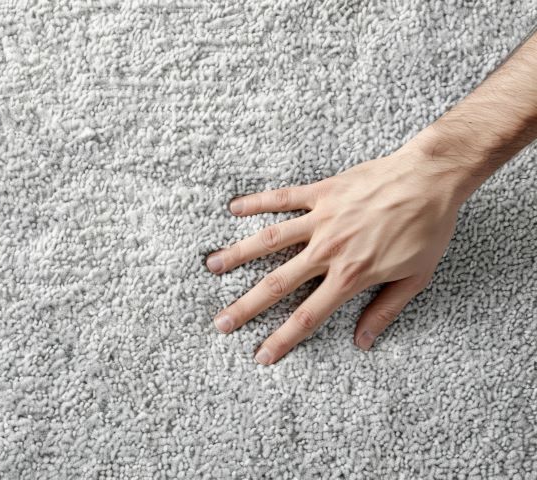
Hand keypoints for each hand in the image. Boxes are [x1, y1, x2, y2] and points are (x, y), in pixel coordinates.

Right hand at [206, 139, 464, 364]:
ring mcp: (322, 219)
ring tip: (212, 266)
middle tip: (220, 322)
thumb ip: (385, 311)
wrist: (431, 179)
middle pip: (278, 283)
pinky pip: (283, 198)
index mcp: (351, 275)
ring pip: (270, 240)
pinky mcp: (322, 192)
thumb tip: (363, 342)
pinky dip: (257, 202)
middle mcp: (328, 250)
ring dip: (238, 255)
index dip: (282, 338)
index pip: (308, 315)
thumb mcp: (415, 278)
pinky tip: (234, 208)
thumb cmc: (428, 228)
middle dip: (246, 307)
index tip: (261, 355)